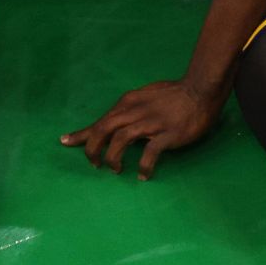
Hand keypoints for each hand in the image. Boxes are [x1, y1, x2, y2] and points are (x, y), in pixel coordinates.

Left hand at [61, 79, 222, 178]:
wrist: (200, 89)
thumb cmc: (174, 93)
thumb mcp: (145, 95)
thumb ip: (130, 108)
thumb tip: (117, 120)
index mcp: (128, 102)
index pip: (100, 120)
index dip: (82, 134)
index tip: (65, 142)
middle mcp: (134, 111)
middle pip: (103, 129)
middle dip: (92, 148)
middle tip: (94, 164)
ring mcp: (151, 123)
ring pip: (120, 140)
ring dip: (113, 158)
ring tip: (115, 170)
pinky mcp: (167, 134)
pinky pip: (149, 153)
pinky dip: (143, 166)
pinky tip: (142, 175)